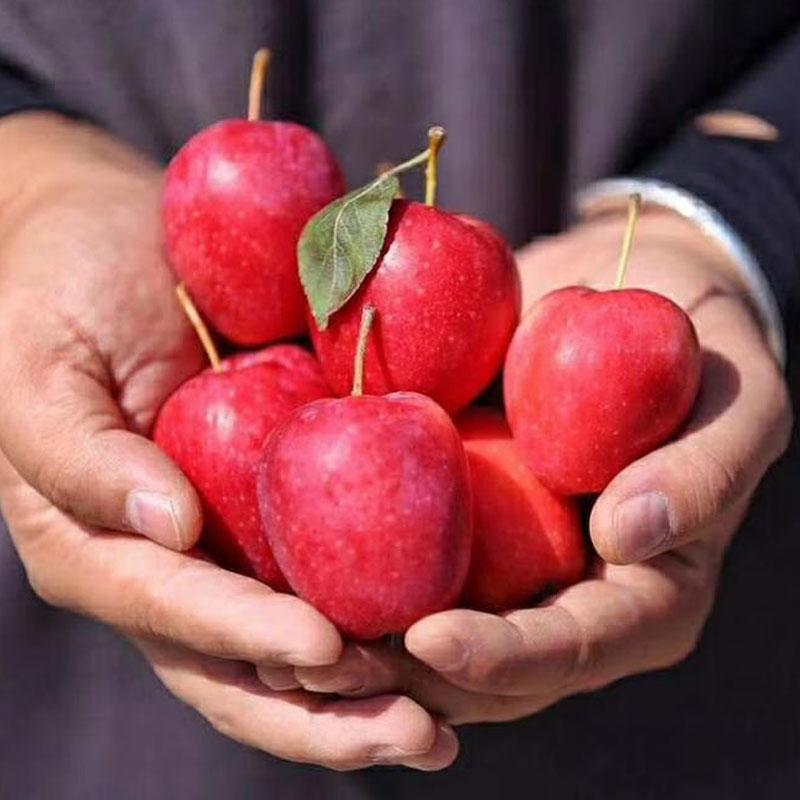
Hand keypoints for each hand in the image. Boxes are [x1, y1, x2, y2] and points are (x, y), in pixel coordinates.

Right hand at [0, 113, 455, 769]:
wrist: (120, 240)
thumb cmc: (62, 295)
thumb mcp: (39, 368)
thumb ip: (79, 453)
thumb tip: (166, 528)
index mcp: (101, 548)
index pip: (174, 614)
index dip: (243, 637)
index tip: (324, 647)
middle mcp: (175, 566)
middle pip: (244, 667)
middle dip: (325, 712)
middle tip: (415, 735)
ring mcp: (236, 542)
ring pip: (298, 647)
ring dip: (368, 696)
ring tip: (443, 726)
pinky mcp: (287, 504)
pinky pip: (337, 568)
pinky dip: (389, 612)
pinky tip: (454, 638)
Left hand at [281, 206, 791, 724]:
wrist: (637, 298)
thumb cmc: (701, 350)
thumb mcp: (738, 401)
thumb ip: (705, 470)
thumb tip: (626, 537)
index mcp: (645, 594)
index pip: (574, 647)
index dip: (505, 658)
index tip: (428, 641)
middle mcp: (569, 598)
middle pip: (490, 672)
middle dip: (409, 680)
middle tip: (326, 668)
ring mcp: (509, 566)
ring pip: (432, 636)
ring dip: (363, 651)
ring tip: (284, 645)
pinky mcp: (461, 521)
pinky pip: (404, 560)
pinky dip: (351, 576)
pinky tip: (289, 574)